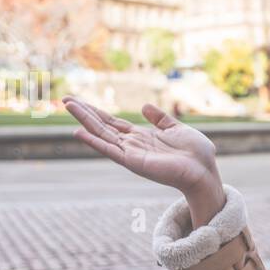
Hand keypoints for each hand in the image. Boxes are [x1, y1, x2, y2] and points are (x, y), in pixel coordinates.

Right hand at [64, 97, 224, 226]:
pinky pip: (109, 150)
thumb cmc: (196, 153)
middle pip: (102, 126)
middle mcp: (132, 145)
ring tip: (68, 105)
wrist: (205, 170)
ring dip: (84, 120)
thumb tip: (144, 106)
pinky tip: (79, 132)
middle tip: (65, 99)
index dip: (96, 111)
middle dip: (84, 112)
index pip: (113, 122)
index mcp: (142, 137)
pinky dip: (94, 142)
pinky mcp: (133, 162)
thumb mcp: (177, 128)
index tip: (79, 100)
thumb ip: (160, 119)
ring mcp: (131, 154)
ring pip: (102, 134)